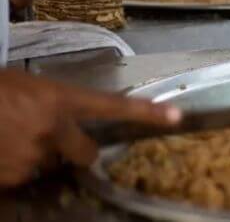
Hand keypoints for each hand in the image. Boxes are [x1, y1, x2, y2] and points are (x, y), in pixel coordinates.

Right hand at [0, 71, 180, 187]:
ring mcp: (32, 155)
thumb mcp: (30, 87)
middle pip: (86, 154)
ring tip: (9, 134)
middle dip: (75, 150)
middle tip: (51, 136)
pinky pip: (22, 178)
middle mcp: (53, 128)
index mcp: (60, 98)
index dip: (146, 113)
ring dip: (35, 157)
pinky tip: (0, 147)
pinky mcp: (11, 176)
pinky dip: (12, 168)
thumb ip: (56, 106)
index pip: (113, 106)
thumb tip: (70, 127)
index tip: (176, 117)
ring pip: (49, 166)